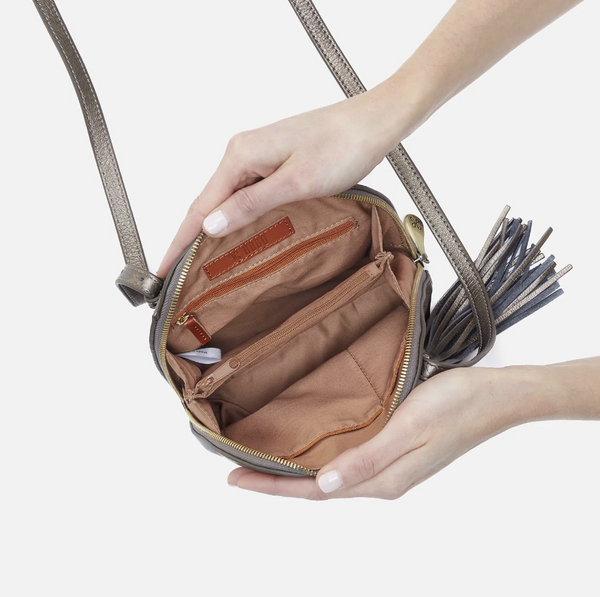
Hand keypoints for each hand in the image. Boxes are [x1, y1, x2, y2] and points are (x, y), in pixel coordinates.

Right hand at [156, 82, 420, 277]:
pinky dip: (233, 216)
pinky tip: (233, 234)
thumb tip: (209, 226)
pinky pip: (243, 193)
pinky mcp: (273, 161)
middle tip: (176, 274)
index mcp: (241, 155)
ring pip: (225, 199)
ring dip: (211, 229)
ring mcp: (258, 156)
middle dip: (189, 238)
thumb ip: (250, 205)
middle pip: (207, 202)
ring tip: (198, 262)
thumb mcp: (295, 183)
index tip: (164, 271)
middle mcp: (242, 152)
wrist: (374, 122)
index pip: (199, 206)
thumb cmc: (342, 148)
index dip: (179, 241)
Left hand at [227, 366, 530, 498]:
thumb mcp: (408, 430)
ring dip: (296, 469)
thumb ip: (366, 460)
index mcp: (382, 480)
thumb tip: (323, 485)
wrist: (496, 396)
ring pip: (331, 472)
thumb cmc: (456, 407)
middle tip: (238, 469)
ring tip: (263, 459)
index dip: (272, 486)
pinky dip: (322, 454)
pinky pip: (348, 458)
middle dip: (276, 481)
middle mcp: (382, 478)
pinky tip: (311, 442)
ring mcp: (390, 464)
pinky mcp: (395, 446)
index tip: (234, 478)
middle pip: (318, 486)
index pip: (315, 491)